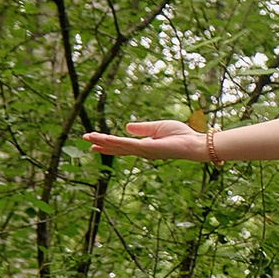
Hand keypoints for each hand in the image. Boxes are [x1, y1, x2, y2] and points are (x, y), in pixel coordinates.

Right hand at [85, 120, 209, 161]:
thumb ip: (142, 128)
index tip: (94, 142)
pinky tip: (105, 139)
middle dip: (101, 144)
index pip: (122, 145)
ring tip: (89, 138)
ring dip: (103, 142)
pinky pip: (128, 144)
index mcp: (144, 145)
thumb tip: (126, 126)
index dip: (108, 144)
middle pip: (117, 147)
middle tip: (85, 141)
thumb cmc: (181, 135)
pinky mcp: (148, 148)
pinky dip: (116, 142)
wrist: (194, 142)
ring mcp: (144, 151)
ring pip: (119, 146)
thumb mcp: (158, 127)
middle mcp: (142, 151)